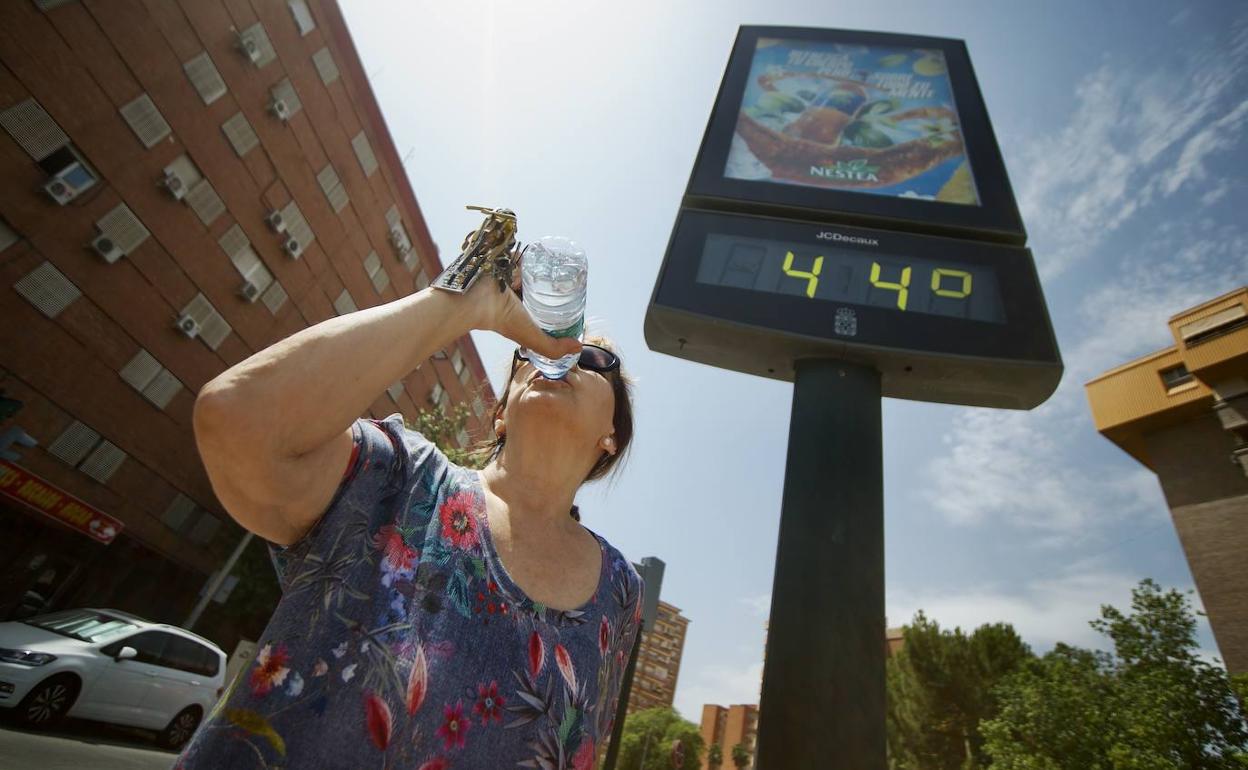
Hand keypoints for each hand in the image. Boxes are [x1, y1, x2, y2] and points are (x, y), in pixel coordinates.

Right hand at [461, 250, 581, 360]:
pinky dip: (533, 255)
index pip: (542, 310)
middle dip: (553, 287)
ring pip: (532, 273)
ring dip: (545, 269)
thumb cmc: (504, 320)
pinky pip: (522, 257)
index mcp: (519, 314)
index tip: (574, 302)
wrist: (478, 300)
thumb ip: (553, 348)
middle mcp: (514, 297)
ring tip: (563, 266)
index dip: (557, 308)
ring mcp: (509, 280)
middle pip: (538, 291)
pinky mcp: (505, 264)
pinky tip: (549, 253)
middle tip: (571, 282)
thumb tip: (579, 347)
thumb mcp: (532, 338)